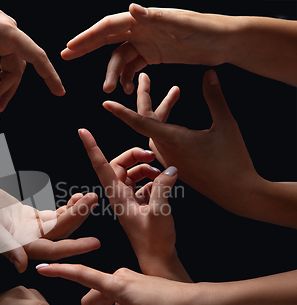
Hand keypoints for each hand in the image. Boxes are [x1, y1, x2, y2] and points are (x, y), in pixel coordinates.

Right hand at [0, 182, 100, 271]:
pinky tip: (76, 198)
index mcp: (20, 247)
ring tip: (90, 197)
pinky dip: (65, 207)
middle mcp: (28, 241)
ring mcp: (29, 228)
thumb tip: (22, 268)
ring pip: (59, 223)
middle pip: (61, 234)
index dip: (74, 247)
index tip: (95, 242)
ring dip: (75, 211)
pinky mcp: (28, 217)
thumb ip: (6, 247)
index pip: (53, 249)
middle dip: (79, 219)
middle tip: (95, 201)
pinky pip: (52, 214)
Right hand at [37, 264, 200, 304]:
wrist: (196, 302)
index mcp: (118, 285)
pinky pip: (115, 300)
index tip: (43, 267)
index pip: (82, 275)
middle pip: (92, 298)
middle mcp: (119, 278)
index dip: (60, 272)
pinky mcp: (132, 285)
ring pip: (103, 301)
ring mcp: (126, 280)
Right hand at [62, 4, 235, 93]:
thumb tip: (132, 8)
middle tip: (66, 56)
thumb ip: (155, 17)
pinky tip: (125, 88)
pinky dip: (127, 76)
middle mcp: (142, 28)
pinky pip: (134, 66)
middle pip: (107, 38)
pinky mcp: (155, 54)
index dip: (88, 36)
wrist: (224, 41)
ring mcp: (147, 42)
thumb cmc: (205, 29)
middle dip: (86, 48)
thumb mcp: (180, 24)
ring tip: (108, 90)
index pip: (109, 26)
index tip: (70, 47)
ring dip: (112, 73)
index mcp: (144, 19)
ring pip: (120, 57)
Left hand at [78, 128, 177, 272]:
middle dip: (135, 156)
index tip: (83, 131)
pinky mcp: (138, 205)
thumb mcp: (159, 212)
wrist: (158, 259)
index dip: (92, 147)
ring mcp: (128, 200)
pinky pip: (142, 184)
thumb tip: (170, 169)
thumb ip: (162, 187)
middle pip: (120, 165)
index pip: (102, 166)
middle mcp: (120, 196)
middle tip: (152, 156)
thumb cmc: (155, 241)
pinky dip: (154, 180)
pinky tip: (166, 184)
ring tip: (164, 175)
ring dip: (147, 169)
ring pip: (132, 174)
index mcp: (118, 196)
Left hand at [103, 70, 260, 218]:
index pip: (139, 123)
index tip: (105, 103)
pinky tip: (175, 117)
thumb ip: (215, 98)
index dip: (121, 112)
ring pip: (154, 132)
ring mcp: (167, 160)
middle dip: (146, 97)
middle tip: (145, 77)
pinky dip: (165, 126)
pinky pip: (161, 142)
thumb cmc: (232, 162)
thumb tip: (209, 73)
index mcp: (172, 140)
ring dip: (161, 112)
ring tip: (176, 92)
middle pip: (146, 121)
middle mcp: (165, 150)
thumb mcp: (226, 125)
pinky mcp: (173, 165)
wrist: (237, 193)